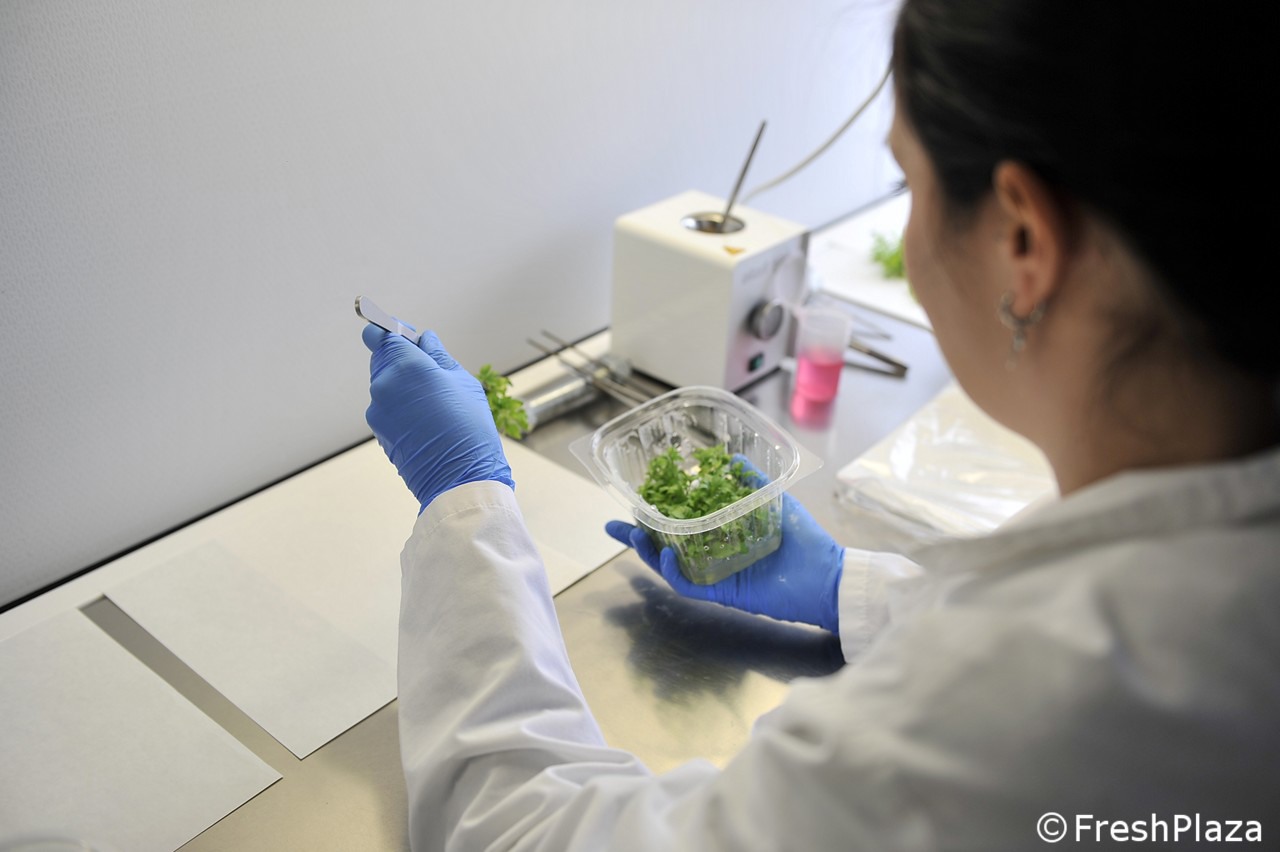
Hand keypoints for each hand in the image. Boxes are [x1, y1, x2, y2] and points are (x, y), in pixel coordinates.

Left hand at [362, 323, 512, 511]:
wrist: (460, 479)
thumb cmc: (469, 428)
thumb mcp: (463, 381)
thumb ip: (438, 356)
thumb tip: (426, 341)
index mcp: (406, 366)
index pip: (379, 335)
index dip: (392, 331)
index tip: (409, 337)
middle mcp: (384, 385)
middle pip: (382, 358)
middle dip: (401, 359)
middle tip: (430, 371)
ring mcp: (377, 410)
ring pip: (385, 384)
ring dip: (402, 385)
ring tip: (433, 401)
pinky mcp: (378, 431)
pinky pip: (387, 407)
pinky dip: (401, 406)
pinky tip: (426, 419)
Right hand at [605, 461, 843, 632]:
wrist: (828, 576)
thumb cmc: (806, 540)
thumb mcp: (776, 501)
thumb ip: (754, 481)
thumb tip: (734, 458)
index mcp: (724, 535)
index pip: (682, 525)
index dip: (656, 515)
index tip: (635, 502)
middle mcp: (716, 556)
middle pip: (666, 546)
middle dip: (638, 537)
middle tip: (615, 525)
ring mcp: (718, 575)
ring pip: (672, 566)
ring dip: (649, 552)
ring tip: (633, 534)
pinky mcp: (724, 594)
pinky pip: (690, 586)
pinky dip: (675, 573)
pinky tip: (667, 554)